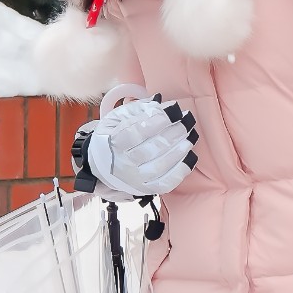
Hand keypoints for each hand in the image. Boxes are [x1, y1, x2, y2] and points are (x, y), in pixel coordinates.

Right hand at [72, 88, 198, 200]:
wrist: (102, 164)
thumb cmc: (114, 135)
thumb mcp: (118, 117)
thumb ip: (139, 108)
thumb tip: (160, 103)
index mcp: (113, 142)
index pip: (136, 132)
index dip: (158, 120)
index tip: (174, 109)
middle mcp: (122, 164)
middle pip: (151, 149)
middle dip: (174, 133)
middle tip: (187, 120)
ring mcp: (134, 179)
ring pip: (160, 167)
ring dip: (179, 151)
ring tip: (190, 136)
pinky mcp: (145, 189)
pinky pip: (166, 183)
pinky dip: (180, 170)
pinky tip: (189, 156)